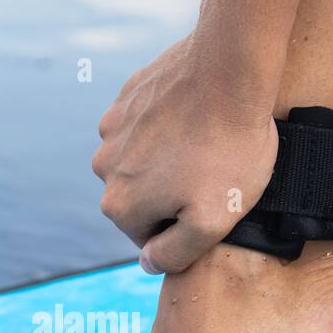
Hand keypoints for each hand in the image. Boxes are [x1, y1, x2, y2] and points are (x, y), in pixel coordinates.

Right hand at [93, 36, 278, 272]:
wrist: (229, 69)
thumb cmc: (228, 148)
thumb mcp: (214, 221)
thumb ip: (175, 254)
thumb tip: (148, 263)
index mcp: (119, 206)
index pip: (150, 238)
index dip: (186, 227)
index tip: (212, 203)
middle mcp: (103, 167)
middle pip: (142, 199)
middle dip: (174, 192)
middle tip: (214, 172)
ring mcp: (112, 128)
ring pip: (142, 161)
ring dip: (168, 159)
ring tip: (206, 144)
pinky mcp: (127, 97)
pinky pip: (145, 126)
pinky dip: (167, 127)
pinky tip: (196, 118)